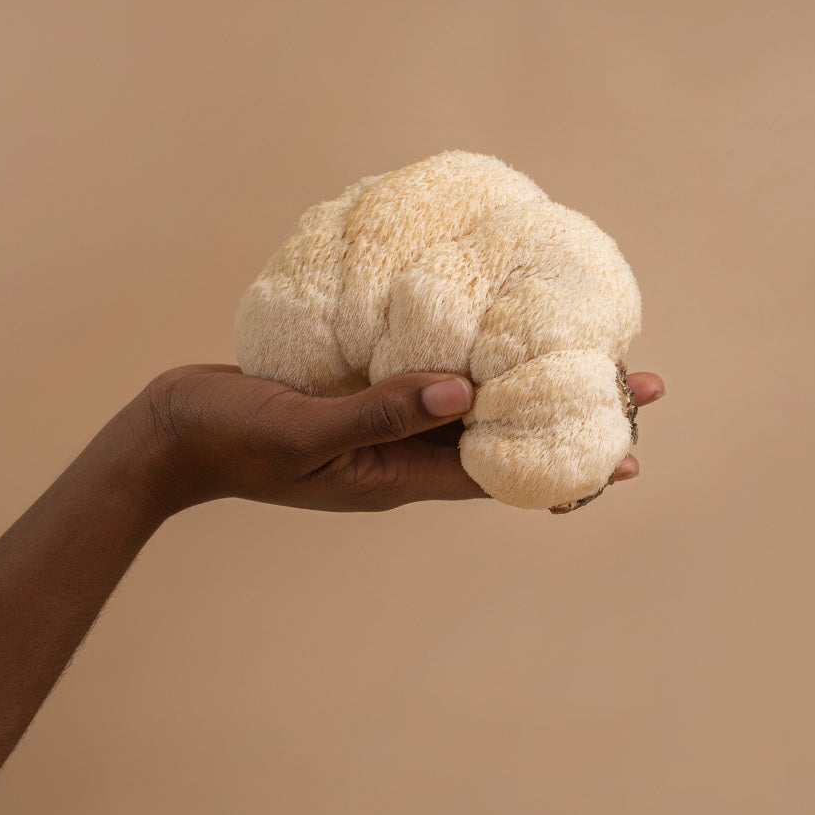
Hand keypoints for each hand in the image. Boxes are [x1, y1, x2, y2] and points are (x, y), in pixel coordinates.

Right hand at [135, 365, 665, 516]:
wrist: (177, 433)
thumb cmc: (234, 439)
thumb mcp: (306, 434)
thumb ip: (380, 415)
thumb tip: (464, 393)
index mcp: (397, 477)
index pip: (501, 473)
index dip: (567, 461)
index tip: (632, 446)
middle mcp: (403, 455)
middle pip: (502, 440)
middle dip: (568, 415)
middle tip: (637, 385)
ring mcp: (385, 427)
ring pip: (472, 410)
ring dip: (526, 385)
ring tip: (582, 355)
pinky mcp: (364, 398)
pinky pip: (429, 383)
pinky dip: (467, 364)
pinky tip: (489, 337)